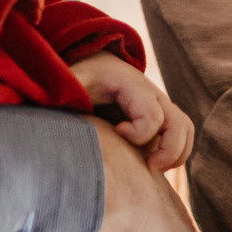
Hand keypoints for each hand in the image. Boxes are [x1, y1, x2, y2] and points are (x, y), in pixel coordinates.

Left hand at [71, 53, 196, 172]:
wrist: (98, 62)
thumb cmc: (84, 75)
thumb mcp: (72, 79)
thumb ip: (64, 90)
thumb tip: (46, 107)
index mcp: (133, 86)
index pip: (153, 115)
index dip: (138, 133)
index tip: (116, 132)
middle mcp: (153, 95)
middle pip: (179, 126)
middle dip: (168, 152)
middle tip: (147, 167)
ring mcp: (161, 107)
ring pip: (185, 132)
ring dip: (175, 155)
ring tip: (151, 169)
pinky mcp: (162, 119)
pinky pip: (182, 137)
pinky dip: (173, 154)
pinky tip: (149, 165)